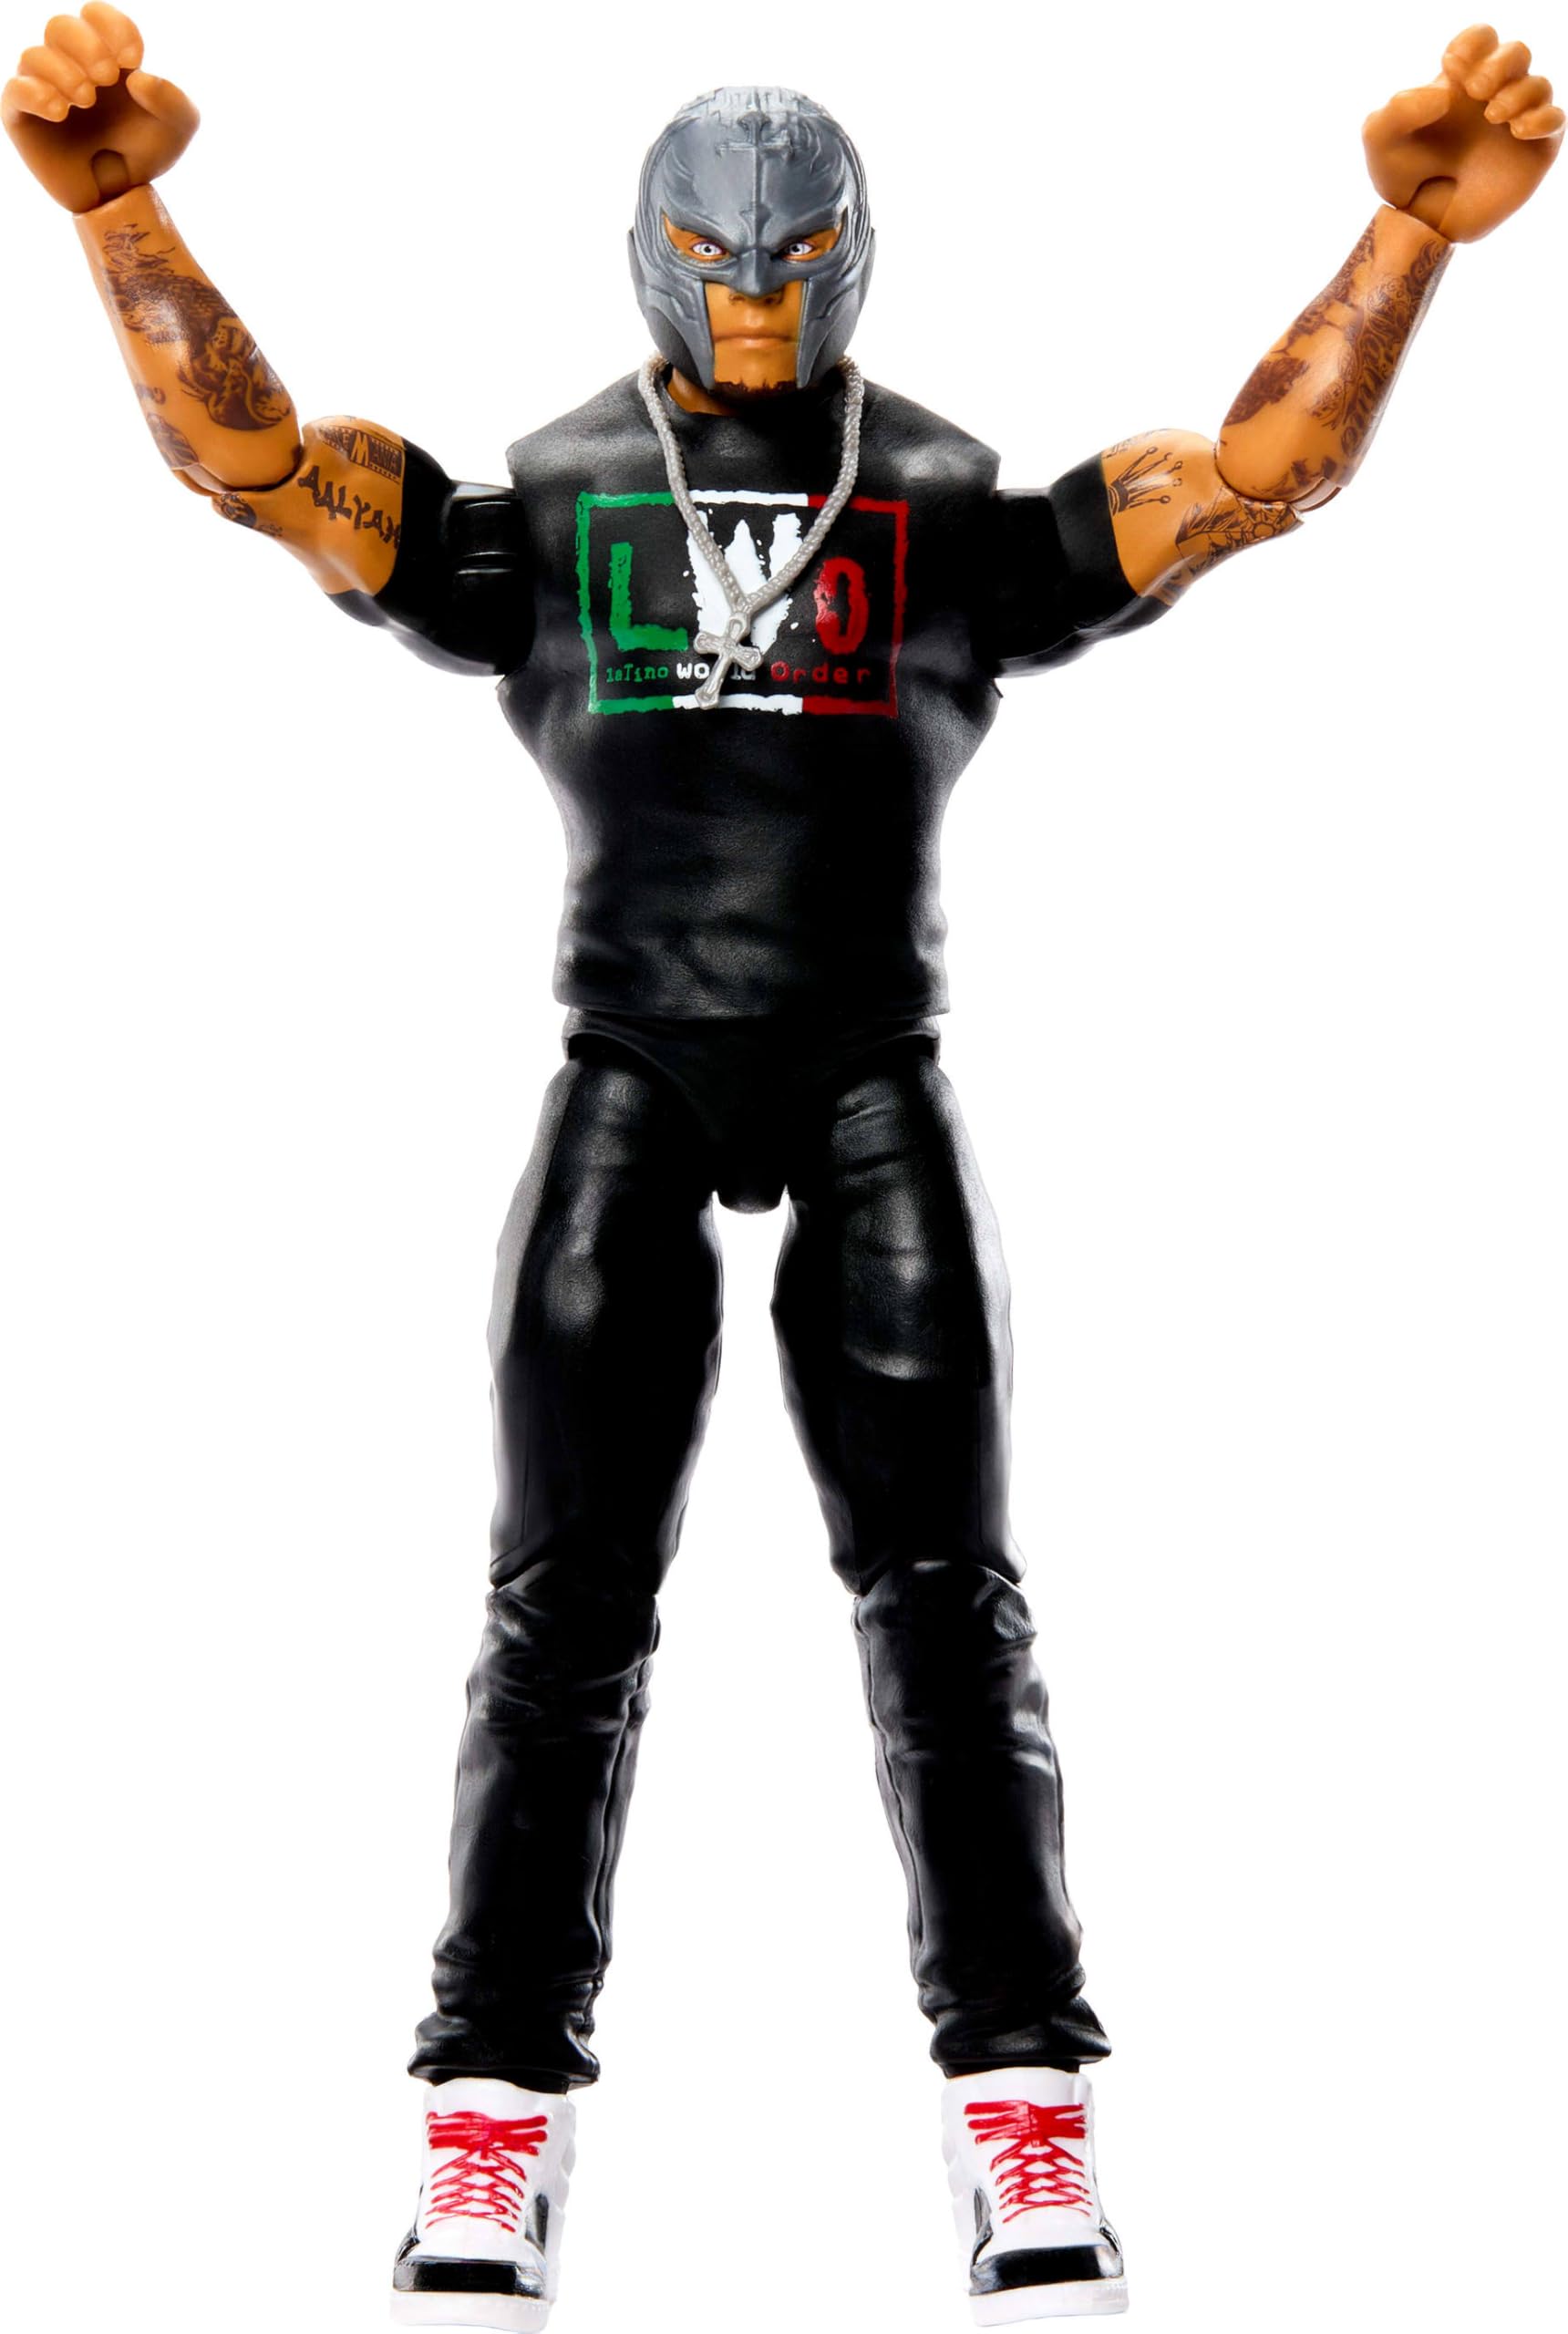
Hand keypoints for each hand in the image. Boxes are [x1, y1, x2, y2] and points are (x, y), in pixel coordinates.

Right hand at [3, 7, 196, 211]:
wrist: (120, 197)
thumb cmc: (145, 154)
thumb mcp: (178, 129)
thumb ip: (174, 102)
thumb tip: (137, 80)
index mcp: (103, 54)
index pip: (96, 16)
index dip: (113, 27)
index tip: (133, 58)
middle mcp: (68, 64)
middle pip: (60, 26)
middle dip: (86, 46)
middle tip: (107, 78)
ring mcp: (41, 87)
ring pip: (34, 56)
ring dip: (63, 72)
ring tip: (87, 100)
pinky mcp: (22, 116)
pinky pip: (15, 91)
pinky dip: (36, 94)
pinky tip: (60, 111)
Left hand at [1363, 24, 1562, 241]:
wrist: (1421, 223)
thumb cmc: (1401, 177)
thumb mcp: (1381, 142)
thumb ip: (1396, 111)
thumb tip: (1444, 93)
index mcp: (1462, 82)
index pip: (1482, 39)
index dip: (1474, 42)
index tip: (1453, 64)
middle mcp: (1494, 95)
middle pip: (1516, 53)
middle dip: (1499, 63)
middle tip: (1476, 90)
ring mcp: (1517, 121)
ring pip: (1538, 84)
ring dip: (1517, 93)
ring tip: (1493, 115)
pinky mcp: (1536, 149)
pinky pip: (1555, 120)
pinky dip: (1542, 118)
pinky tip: (1518, 130)